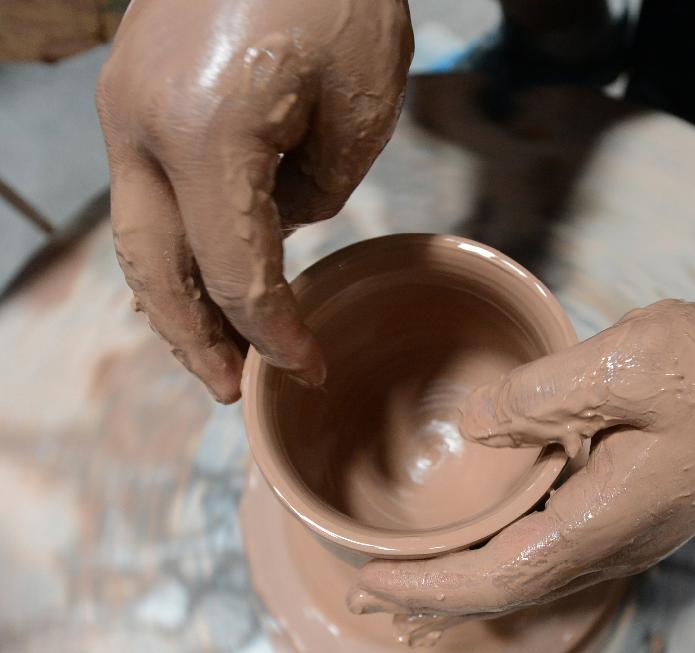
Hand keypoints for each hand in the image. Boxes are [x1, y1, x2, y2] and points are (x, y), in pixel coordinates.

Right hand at [97, 0, 412, 401]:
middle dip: (193, 338)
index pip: (236, 272)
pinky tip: (203, 267)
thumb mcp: (357, 110)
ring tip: (213, 344)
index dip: (272, 333)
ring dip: (174, 296)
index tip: (306, 367)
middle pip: (154, 270)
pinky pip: (147, 190)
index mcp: (205, 135)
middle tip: (229, 388)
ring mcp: (125, 104)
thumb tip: (279, 224)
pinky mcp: (133, 89)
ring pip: (139, 233)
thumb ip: (315, 192)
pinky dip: (174, 241)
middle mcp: (141, 127)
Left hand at [348, 300, 694, 642]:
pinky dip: (501, 559)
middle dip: (435, 596)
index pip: (500, 576)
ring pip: (528, 578)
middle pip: (508, 591)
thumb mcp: (623, 363)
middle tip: (370, 588)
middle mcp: (611, 543)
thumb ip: (541, 395)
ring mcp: (622, 535)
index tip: (374, 578)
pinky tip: (484, 543)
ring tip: (412, 580)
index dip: (432, 586)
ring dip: (465, 582)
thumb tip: (477, 421)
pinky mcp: (627, 514)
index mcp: (603, 518)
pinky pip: (550, 554)